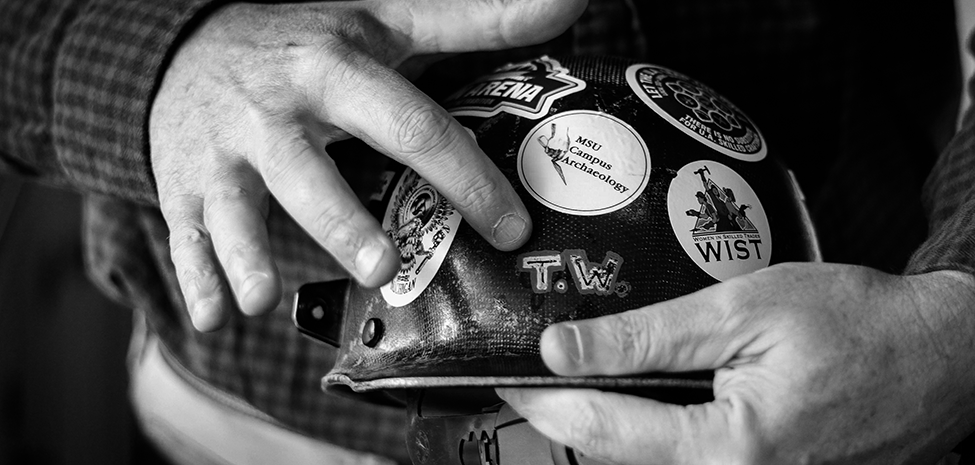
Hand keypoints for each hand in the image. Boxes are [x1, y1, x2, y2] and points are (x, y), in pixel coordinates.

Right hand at [150, 0, 585, 330]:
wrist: (190, 47)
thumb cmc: (312, 44)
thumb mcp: (388, 22)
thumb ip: (478, 20)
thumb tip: (570, 1)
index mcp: (334, 69)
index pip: (410, 127)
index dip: (464, 179)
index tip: (511, 229)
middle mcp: (275, 111)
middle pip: (311, 171)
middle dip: (342, 221)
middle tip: (383, 267)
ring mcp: (223, 152)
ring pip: (237, 206)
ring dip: (249, 253)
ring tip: (265, 299)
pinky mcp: (183, 186)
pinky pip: (185, 234)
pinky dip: (195, 275)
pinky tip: (211, 317)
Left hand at [498, 263, 974, 463]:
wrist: (944, 360)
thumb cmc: (860, 326)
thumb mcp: (746, 310)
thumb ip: (650, 336)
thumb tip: (565, 349)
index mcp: (731, 451)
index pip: (602, 431)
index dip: (542, 401)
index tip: (504, 375)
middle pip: (621, 456)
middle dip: (572, 414)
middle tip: (536, 372)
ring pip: (653, 464)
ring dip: (614, 423)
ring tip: (589, 375)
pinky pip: (691, 463)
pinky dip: (658, 431)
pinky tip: (651, 394)